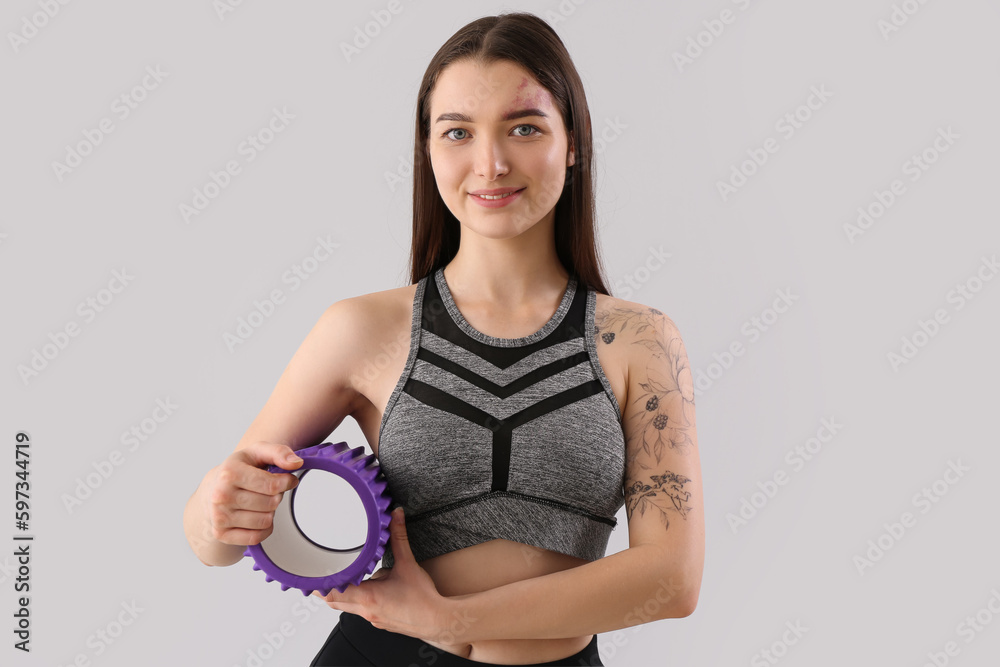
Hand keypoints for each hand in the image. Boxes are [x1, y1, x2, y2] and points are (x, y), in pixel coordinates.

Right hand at [202, 442, 302, 545]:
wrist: (212, 489)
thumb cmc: (239, 469)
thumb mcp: (257, 452)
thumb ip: (279, 452)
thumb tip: (297, 463)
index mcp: (230, 473)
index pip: (272, 485)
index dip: (287, 482)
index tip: (288, 479)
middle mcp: (221, 496)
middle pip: (271, 503)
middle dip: (276, 496)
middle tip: (267, 491)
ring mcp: (219, 517)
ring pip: (265, 521)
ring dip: (270, 512)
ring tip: (259, 502)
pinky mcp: (221, 534)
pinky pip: (256, 537)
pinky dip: (263, 529)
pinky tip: (256, 516)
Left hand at [313, 508, 456, 645]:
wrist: (437, 621)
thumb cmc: (423, 600)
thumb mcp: (408, 564)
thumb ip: (399, 538)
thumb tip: (396, 517)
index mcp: (367, 597)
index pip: (332, 591)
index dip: (318, 584)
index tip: (310, 574)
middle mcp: (366, 610)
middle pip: (334, 601)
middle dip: (324, 588)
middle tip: (317, 574)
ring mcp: (371, 618)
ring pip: (346, 607)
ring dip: (340, 594)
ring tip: (340, 579)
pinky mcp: (379, 620)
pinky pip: (360, 611)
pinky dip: (356, 600)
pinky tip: (366, 589)